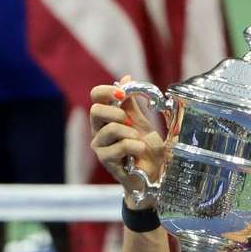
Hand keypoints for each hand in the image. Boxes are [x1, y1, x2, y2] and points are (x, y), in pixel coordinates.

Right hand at [89, 74, 164, 194]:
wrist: (154, 174)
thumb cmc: (146, 149)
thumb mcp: (141, 122)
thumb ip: (132, 103)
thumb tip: (126, 77)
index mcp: (106, 118)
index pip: (96, 96)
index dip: (107, 91)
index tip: (123, 94)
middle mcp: (98, 130)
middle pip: (96, 110)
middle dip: (118, 114)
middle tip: (132, 124)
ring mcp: (100, 146)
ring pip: (111, 129)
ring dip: (131, 134)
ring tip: (140, 143)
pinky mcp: (106, 161)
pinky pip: (120, 146)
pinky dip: (136, 147)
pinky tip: (139, 154)